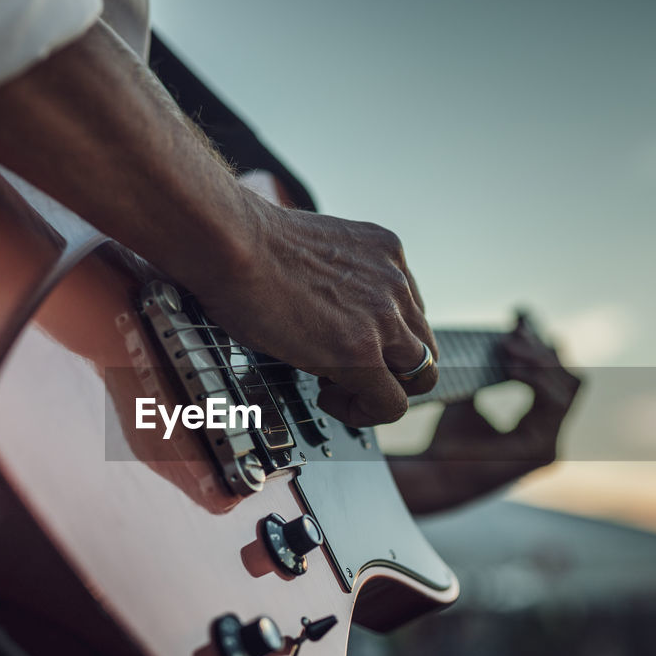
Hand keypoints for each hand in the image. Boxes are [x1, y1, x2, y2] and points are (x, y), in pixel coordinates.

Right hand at [193, 200, 438, 426]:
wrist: (232, 244)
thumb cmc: (247, 243)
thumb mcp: (313, 250)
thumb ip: (333, 277)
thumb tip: (319, 306)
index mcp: (386, 252)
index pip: (410, 310)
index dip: (382, 337)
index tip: (345, 340)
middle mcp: (395, 283)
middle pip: (423, 345)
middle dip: (389, 367)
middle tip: (344, 369)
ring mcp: (384, 318)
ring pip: (420, 376)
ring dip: (382, 389)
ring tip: (335, 385)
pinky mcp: (362, 352)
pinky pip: (390, 404)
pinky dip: (363, 412)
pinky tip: (326, 396)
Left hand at [389, 309, 581, 514]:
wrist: (433, 473)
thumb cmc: (449, 440)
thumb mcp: (470, 398)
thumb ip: (490, 376)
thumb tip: (502, 337)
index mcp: (539, 422)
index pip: (556, 376)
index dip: (542, 344)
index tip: (520, 316)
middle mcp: (551, 433)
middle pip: (568, 378)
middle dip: (543, 349)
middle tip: (515, 329)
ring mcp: (551, 444)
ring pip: (566, 387)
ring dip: (538, 360)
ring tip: (508, 344)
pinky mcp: (543, 452)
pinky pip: (552, 405)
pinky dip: (534, 380)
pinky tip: (510, 366)